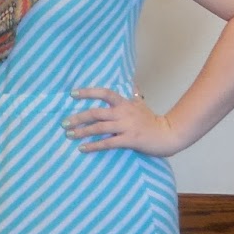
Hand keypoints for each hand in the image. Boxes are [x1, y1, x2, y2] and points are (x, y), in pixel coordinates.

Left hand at [62, 88, 179, 156]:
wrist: (169, 135)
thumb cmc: (152, 120)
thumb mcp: (141, 104)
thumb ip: (134, 95)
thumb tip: (133, 85)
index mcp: (125, 103)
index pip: (104, 93)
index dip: (88, 92)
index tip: (72, 94)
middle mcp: (123, 113)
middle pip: (96, 112)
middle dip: (78, 117)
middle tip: (64, 122)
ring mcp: (126, 126)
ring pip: (99, 128)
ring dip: (82, 132)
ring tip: (69, 135)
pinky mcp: (129, 140)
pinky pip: (108, 143)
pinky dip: (94, 146)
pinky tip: (83, 148)